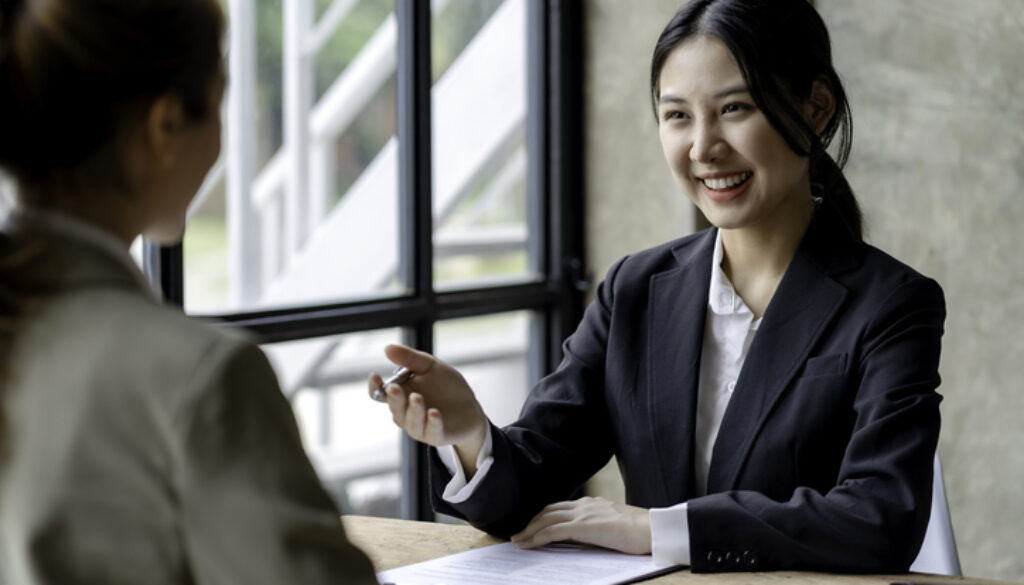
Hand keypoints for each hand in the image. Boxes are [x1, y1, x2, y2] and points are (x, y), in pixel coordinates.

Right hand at [368, 344, 488, 471]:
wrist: (470, 406)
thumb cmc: (445, 386)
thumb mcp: (430, 366)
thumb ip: (410, 358)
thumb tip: (387, 348)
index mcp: (401, 394)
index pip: (380, 394)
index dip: (375, 387)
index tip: (375, 375)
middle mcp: (406, 413)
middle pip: (394, 408)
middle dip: (394, 398)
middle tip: (394, 387)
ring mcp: (420, 426)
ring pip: (410, 422)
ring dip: (413, 410)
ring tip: (417, 398)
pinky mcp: (437, 436)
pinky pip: (431, 432)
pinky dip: (432, 422)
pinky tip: (434, 412)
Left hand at [511, 497, 651, 554]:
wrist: (652, 529)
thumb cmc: (639, 531)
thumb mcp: (614, 524)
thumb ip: (598, 525)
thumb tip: (587, 535)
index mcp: (592, 503)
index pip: (561, 508)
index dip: (544, 516)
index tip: (533, 525)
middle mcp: (585, 505)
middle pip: (549, 511)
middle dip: (532, 522)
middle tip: (519, 534)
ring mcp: (583, 514)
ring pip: (547, 519)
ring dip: (530, 530)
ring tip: (518, 540)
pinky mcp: (583, 526)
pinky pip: (553, 531)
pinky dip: (538, 537)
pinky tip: (529, 544)